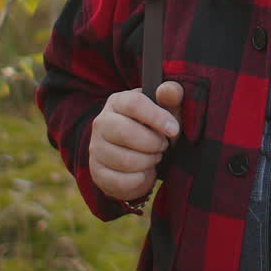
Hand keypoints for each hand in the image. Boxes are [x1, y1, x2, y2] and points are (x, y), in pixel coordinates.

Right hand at [89, 81, 183, 201]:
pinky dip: (139, 179)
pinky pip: (120, 181)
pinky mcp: (97, 172)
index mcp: (118, 102)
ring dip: (148, 161)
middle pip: (125, 132)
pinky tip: (145, 172)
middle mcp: (101, 123)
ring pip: (124, 160)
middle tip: (163, 146)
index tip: (174, 130)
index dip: (157, 117)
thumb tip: (168, 90)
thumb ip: (171, 96)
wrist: (140, 156)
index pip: (134, 103)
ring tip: (154, 157)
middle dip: (153, 143)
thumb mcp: (167, 109)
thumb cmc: (155, 127)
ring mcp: (96, 148)